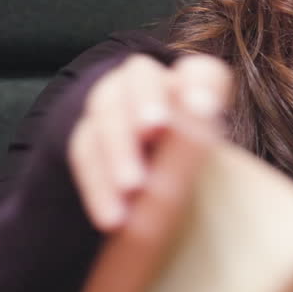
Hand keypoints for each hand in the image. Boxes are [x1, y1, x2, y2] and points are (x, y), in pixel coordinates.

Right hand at [67, 53, 232, 231]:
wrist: (163, 211)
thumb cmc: (199, 182)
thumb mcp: (209, 162)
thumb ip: (201, 134)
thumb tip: (200, 108)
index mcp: (191, 85)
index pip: (201, 73)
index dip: (199, 84)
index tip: (203, 106)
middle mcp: (148, 85)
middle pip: (140, 76)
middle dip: (145, 101)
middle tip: (155, 129)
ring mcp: (111, 105)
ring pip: (105, 109)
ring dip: (118, 147)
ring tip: (133, 188)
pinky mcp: (88, 137)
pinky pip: (84, 150)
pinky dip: (97, 183)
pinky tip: (112, 218)